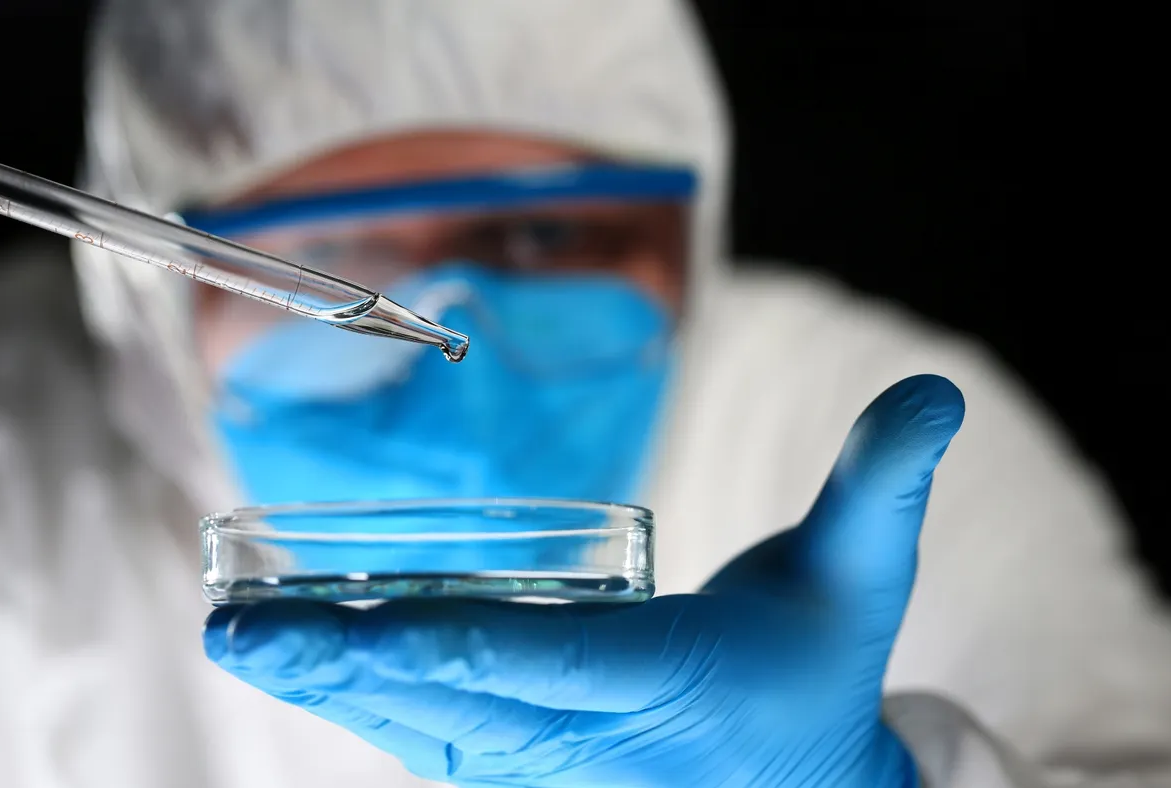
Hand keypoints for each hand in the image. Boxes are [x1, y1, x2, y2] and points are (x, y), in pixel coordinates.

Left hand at [204, 374, 961, 786]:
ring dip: (323, 679)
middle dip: (339, 666)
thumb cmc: (813, 671)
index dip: (445, 645)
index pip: (542, 663)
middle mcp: (580, 735)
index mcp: (656, 685)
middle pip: (447, 698)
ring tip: (235, 635)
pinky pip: (420, 725)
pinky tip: (286, 656)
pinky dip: (351, 692)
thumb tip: (934, 393)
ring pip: (417, 719)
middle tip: (235, 635)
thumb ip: (882, 483)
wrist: (792, 784)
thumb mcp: (859, 577)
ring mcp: (539, 756)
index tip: (347, 630)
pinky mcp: (514, 756)